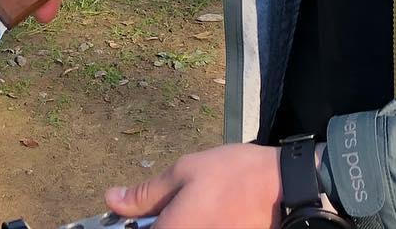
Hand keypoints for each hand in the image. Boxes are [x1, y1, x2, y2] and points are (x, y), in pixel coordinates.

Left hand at [107, 143, 281, 228]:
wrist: (284, 187)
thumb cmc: (233, 175)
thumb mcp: (184, 172)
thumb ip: (145, 193)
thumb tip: (111, 199)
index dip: (134, 225)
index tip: (136, 216)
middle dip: (161, 222)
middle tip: (170, 207)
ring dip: (180, 224)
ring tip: (197, 208)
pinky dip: (200, 224)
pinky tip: (210, 215)